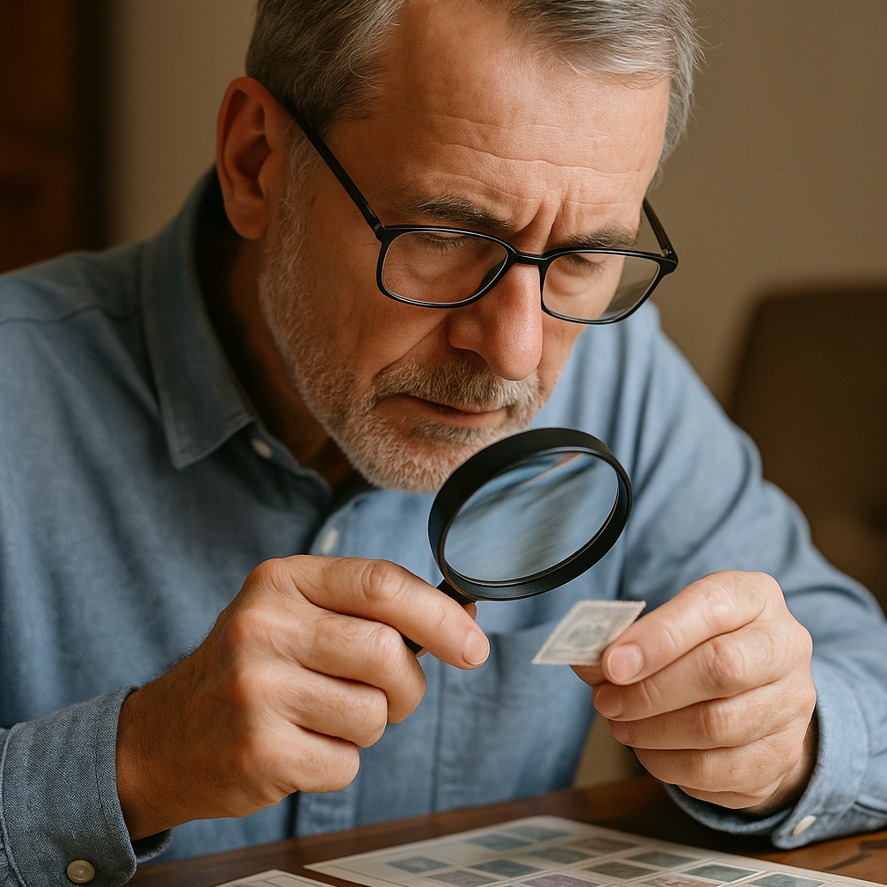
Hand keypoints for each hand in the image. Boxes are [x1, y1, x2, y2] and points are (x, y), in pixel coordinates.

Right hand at [116, 556, 488, 839]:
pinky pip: (345, 763)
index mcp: (282, 581)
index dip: (438, 615)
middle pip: (385, 652)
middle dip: (406, 684)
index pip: (380, 584)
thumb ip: (371, 610)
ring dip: (368, 726)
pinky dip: (339, 761)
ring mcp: (256, 691)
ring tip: (326, 717)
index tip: (472, 644)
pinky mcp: (258, 752)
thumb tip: (463, 618)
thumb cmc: (253, 668)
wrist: (165, 736)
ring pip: (373, 714)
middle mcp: (263, 627)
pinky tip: (301, 746)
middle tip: (387, 694)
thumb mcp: (297, 614)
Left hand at [574, 571, 816, 812]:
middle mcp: (785, 646)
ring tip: (621, 725)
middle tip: (606, 701)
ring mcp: (792, 705)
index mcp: (754, 597)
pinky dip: (670, 764)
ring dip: (653, 731)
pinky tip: (648, 750)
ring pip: (718, 726)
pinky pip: (718, 770)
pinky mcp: (782, 756)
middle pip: (720, 669)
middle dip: (650, 690)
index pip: (710, 608)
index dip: (657, 638)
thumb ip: (627, 638)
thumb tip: (586, 658)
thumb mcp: (669, 623)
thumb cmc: (702, 645)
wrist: (758, 689)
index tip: (611, 663)